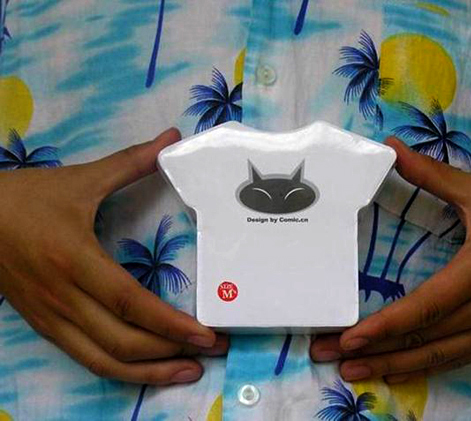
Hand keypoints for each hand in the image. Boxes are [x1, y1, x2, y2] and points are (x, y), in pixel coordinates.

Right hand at [0, 128, 227, 384]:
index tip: (206, 334)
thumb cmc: (26, 198)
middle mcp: (63, 297)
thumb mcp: (80, 179)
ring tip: (189, 371)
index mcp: (74, 259)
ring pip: (103, 361)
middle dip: (172, 352)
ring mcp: (51, 318)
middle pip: (122, 341)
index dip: (170, 324)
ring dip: (150, 373)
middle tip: (214, 350)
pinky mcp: (45, 327)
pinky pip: (86, 359)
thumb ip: (131, 162)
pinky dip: (121, 371)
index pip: (129, 302)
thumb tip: (171, 137)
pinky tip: (148, 369)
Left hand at [311, 137, 470, 382]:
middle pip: (423, 338)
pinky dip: (423, 367)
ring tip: (352, 373)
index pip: (425, 306)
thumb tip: (391, 146)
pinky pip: (457, 358)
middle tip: (330, 358)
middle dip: (373, 351)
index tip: (349, 337)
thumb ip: (431, 174)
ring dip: (391, 365)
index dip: (385, 325)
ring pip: (436, 355)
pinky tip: (394, 371)